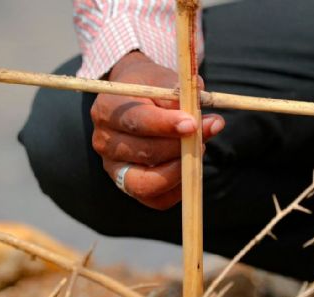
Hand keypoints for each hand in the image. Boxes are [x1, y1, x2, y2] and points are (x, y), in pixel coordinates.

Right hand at [91, 51, 224, 209]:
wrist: (135, 97)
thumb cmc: (152, 87)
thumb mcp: (164, 79)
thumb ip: (181, 94)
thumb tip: (202, 117)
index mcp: (107, 109)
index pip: (136, 121)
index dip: (166, 126)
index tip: (193, 124)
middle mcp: (104, 141)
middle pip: (145, 152)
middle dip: (182, 145)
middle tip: (208, 131)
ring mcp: (114, 167)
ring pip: (149, 181)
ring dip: (181, 168)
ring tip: (199, 148)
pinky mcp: (128, 186)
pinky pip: (156, 199)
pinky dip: (178, 188)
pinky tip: (189, 167)